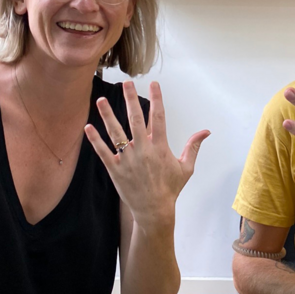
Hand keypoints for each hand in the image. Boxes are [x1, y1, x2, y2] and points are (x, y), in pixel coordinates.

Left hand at [85, 81, 209, 228]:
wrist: (154, 210)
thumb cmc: (171, 188)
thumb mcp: (186, 167)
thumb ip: (194, 147)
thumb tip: (206, 132)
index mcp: (160, 147)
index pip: (159, 117)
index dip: (157, 99)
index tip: (154, 84)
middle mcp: (143, 150)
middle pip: (135, 119)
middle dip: (130, 99)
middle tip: (126, 82)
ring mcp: (128, 159)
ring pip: (116, 133)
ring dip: (107, 115)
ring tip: (101, 100)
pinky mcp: (115, 169)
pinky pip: (103, 152)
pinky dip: (95, 140)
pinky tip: (88, 127)